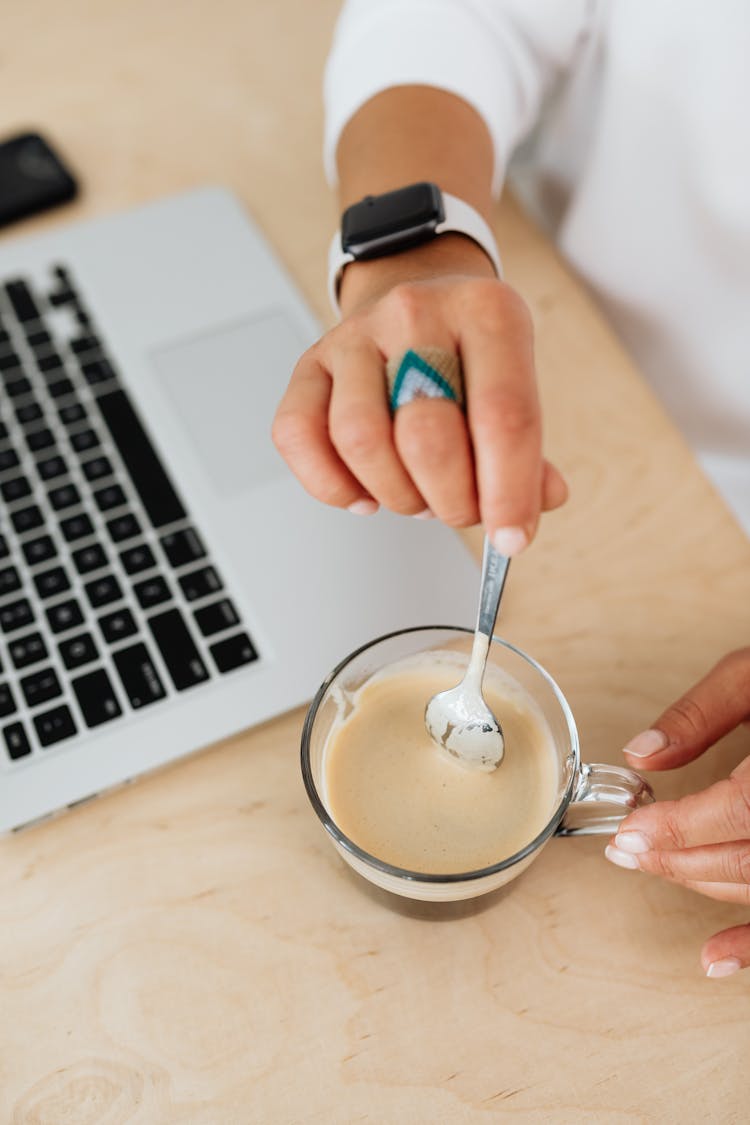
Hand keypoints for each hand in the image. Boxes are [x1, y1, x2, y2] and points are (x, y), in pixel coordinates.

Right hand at [272, 239, 567, 554]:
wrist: (416, 297)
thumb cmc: (466, 352)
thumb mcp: (516, 380)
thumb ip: (526, 447)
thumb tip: (533, 505)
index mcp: (486, 312)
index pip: (503, 414)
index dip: (509, 491)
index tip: (512, 538)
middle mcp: (416, 314)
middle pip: (426, 434)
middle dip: (450, 500)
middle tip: (461, 511)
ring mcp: (355, 337)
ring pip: (361, 440)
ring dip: (395, 495)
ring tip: (417, 498)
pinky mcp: (310, 364)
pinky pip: (299, 436)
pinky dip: (333, 486)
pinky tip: (365, 495)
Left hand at [605, 648, 749, 977]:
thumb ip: (700, 712)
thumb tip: (641, 753)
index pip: (739, 810)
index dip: (678, 828)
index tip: (628, 834)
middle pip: (749, 858)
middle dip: (679, 859)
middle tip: (627, 850)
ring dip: (708, 892)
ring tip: (654, 872)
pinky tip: (717, 957)